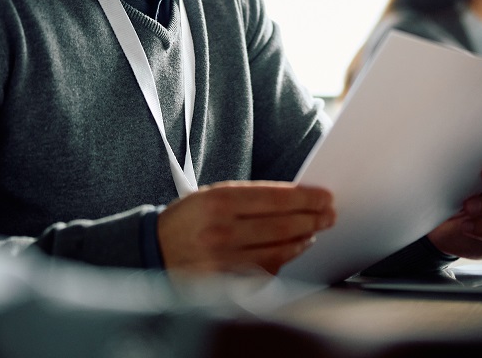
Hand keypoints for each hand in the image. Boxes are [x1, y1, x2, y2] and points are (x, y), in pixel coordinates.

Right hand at [157, 181, 334, 274]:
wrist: (152, 251)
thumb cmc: (188, 220)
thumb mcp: (211, 195)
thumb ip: (250, 197)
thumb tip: (295, 199)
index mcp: (218, 201)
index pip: (275, 198)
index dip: (306, 198)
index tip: (325, 197)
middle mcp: (220, 231)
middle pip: (282, 226)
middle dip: (312, 219)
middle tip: (328, 215)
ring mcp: (222, 261)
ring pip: (277, 252)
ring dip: (302, 241)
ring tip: (312, 232)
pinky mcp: (223, 284)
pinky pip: (264, 273)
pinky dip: (282, 261)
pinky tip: (291, 251)